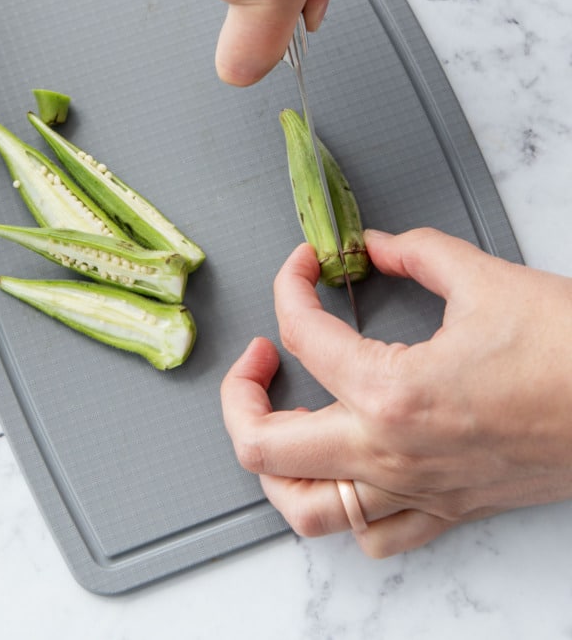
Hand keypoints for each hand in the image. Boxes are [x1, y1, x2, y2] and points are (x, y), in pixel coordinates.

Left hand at [221, 228, 571, 557]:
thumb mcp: (483, 277)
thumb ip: (413, 250)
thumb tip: (373, 245)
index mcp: (391, 391)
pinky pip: (372, 536)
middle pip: (264, 447)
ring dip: (279, 464)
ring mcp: (417, 491)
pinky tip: (348, 469)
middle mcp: (391, 454)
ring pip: (306, 510)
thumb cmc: (567, 350)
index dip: (290, 287)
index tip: (305, 267)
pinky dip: (342, 506)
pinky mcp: (448, 508)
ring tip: (288, 418)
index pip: (303, 336)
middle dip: (241, 393)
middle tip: (261, 355)